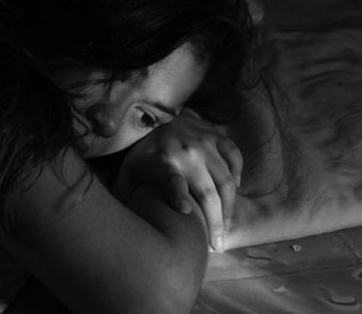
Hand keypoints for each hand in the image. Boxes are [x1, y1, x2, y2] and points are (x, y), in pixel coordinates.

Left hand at [114, 109, 241, 251]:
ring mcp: (203, 143)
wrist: (151, 116)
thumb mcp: (128, 174)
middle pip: (206, 191)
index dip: (178, 194)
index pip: (171, 179)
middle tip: (217, 245)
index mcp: (160, 161)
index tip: (185, 211)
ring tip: (226, 227)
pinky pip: (234, 156)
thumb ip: (128, 196)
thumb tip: (123, 226)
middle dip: (215, 221)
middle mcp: (185, 152)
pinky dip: (237, 174)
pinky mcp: (215, 135)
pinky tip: (233, 189)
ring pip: (225, 180)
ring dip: (229, 207)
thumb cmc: (140, 155)